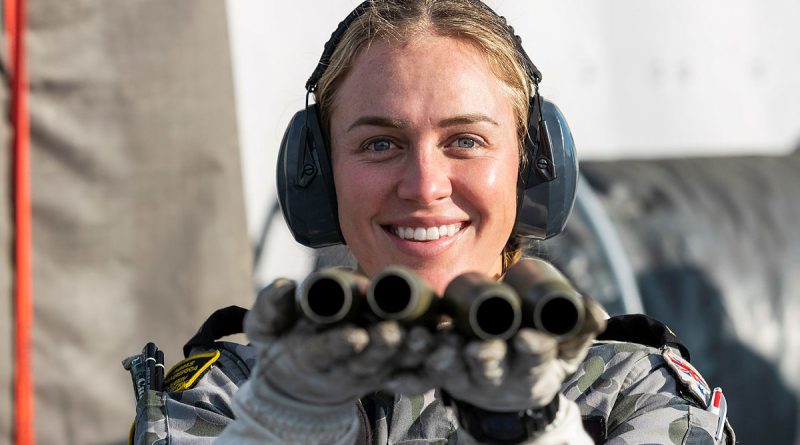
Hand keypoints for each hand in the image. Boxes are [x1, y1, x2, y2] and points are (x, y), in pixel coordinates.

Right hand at [245, 278, 427, 404]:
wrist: (300, 380)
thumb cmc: (282, 343)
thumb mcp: (265, 328)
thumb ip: (270, 308)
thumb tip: (282, 285)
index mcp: (311, 355)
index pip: (324, 352)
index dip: (338, 345)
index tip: (354, 335)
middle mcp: (345, 367)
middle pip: (367, 361)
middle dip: (382, 349)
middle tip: (398, 333)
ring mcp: (372, 371)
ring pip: (396, 366)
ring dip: (414, 355)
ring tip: (430, 338)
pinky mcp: (392, 371)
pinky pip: (416, 372)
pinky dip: (433, 364)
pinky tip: (451, 348)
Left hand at [427, 295, 606, 411]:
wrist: (510, 394)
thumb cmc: (542, 360)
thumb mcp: (568, 350)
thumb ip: (581, 328)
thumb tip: (595, 312)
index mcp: (533, 367)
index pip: (535, 357)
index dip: (533, 348)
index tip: (528, 339)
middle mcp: (498, 375)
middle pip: (490, 366)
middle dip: (486, 356)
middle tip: (481, 347)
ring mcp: (467, 376)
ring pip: (454, 369)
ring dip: (446, 358)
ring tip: (441, 345)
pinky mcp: (441, 374)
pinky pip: (425, 371)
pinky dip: (415, 365)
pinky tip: (407, 350)